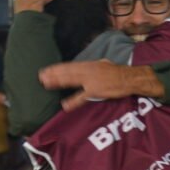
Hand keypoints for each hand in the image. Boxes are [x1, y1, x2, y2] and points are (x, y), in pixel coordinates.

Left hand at [38, 60, 162, 110]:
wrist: (129, 78)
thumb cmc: (117, 72)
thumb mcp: (102, 64)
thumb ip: (90, 67)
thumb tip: (82, 68)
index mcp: (89, 65)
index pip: (69, 66)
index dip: (56, 68)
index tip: (45, 70)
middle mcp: (88, 70)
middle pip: (67, 72)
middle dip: (53, 74)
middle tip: (40, 77)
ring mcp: (91, 80)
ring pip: (71, 80)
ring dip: (58, 82)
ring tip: (46, 84)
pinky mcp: (96, 90)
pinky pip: (82, 97)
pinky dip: (73, 101)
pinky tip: (64, 105)